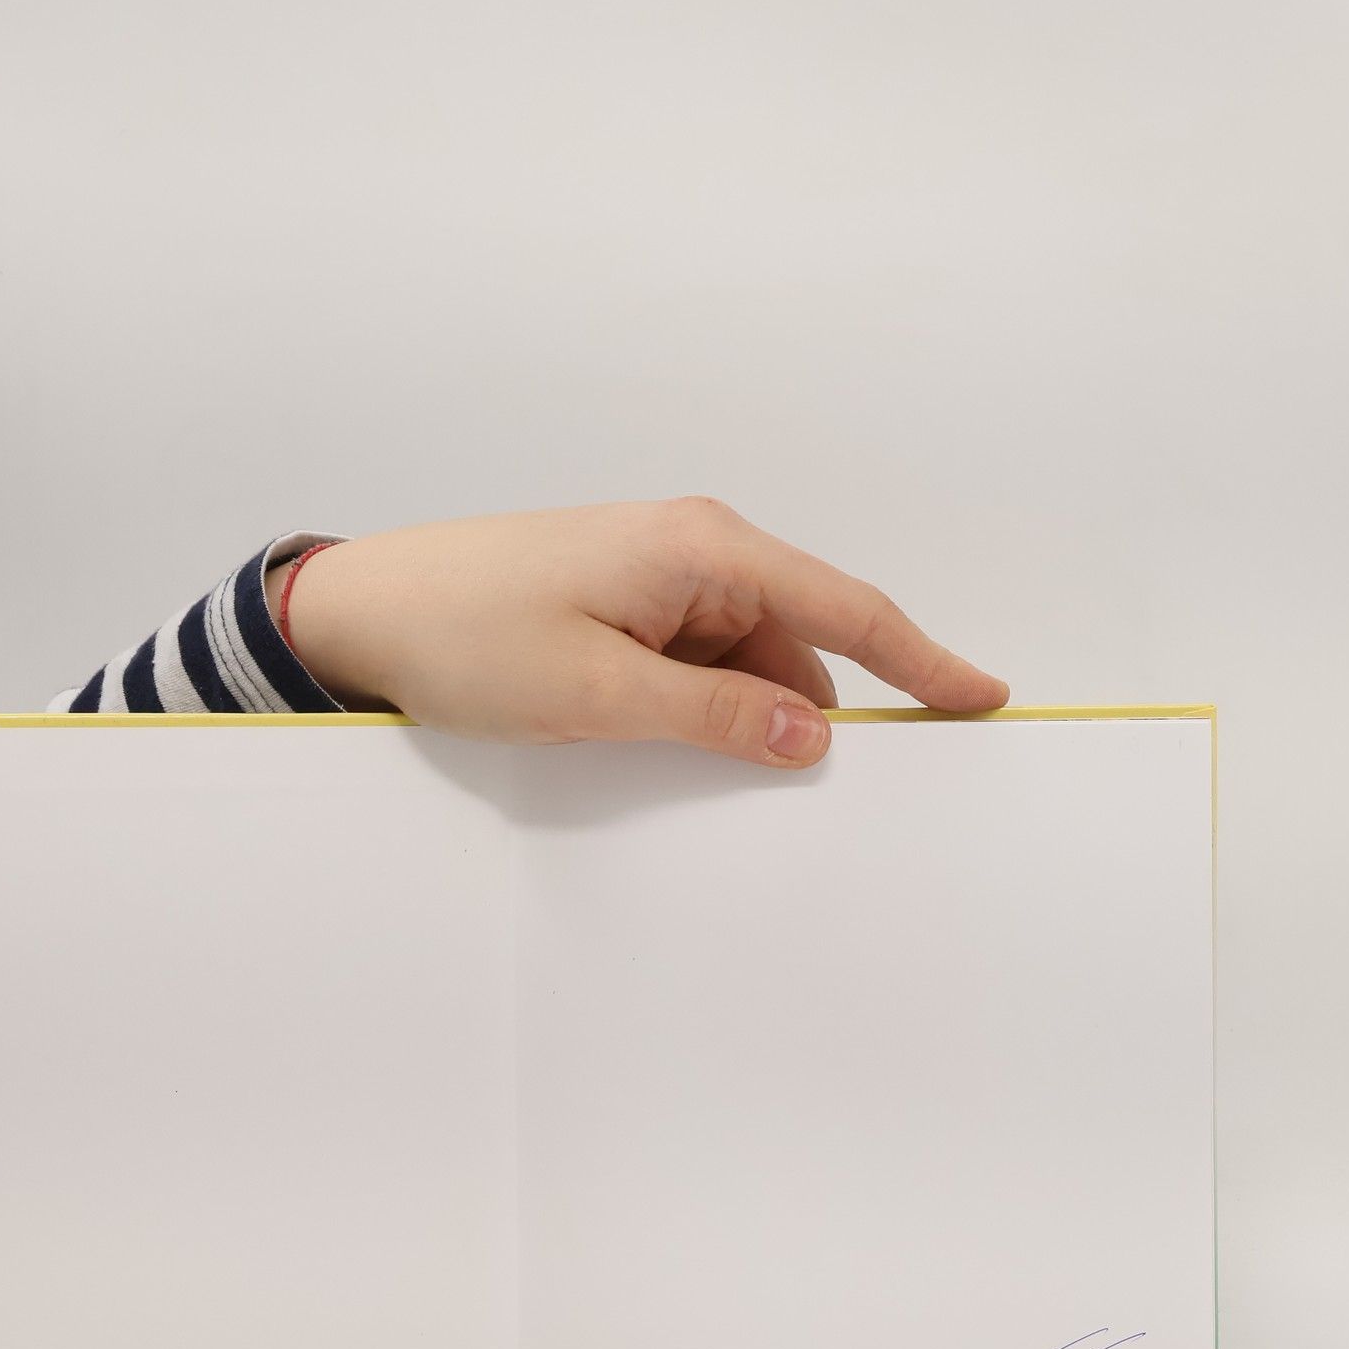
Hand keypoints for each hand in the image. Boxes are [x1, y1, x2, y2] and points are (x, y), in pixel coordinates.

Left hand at [269, 498, 1007, 767]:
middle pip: (802, 643)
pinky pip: (700, 664)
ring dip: (745, 720)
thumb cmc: (466, 630)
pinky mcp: (628, 606)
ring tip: (684, 766)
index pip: (846, 610)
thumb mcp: (598, 691)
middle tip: (815, 798)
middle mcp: (694, 552)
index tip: (986, 701)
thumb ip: (715, 713)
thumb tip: (814, 736)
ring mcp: (660, 579)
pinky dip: (704, 710)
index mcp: (703, 551)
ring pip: (749, 663)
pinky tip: (669, 750)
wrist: (362, 608)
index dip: (923, 661)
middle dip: (814, 717)